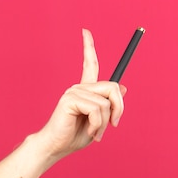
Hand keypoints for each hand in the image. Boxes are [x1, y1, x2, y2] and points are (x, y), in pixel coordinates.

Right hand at [37, 29, 126, 160]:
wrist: (55, 147)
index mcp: (84, 90)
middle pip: (113, 86)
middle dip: (120, 108)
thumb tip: (122, 86)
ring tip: (95, 133)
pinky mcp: (69, 99)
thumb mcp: (99, 121)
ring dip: (104, 123)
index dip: (88, 47)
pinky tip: (89, 131)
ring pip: (106, 102)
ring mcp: (73, 92)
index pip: (89, 64)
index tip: (84, 31)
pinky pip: (96, 109)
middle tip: (114, 125)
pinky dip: (97, 124)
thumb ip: (109, 104)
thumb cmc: (74, 136)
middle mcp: (79, 88)